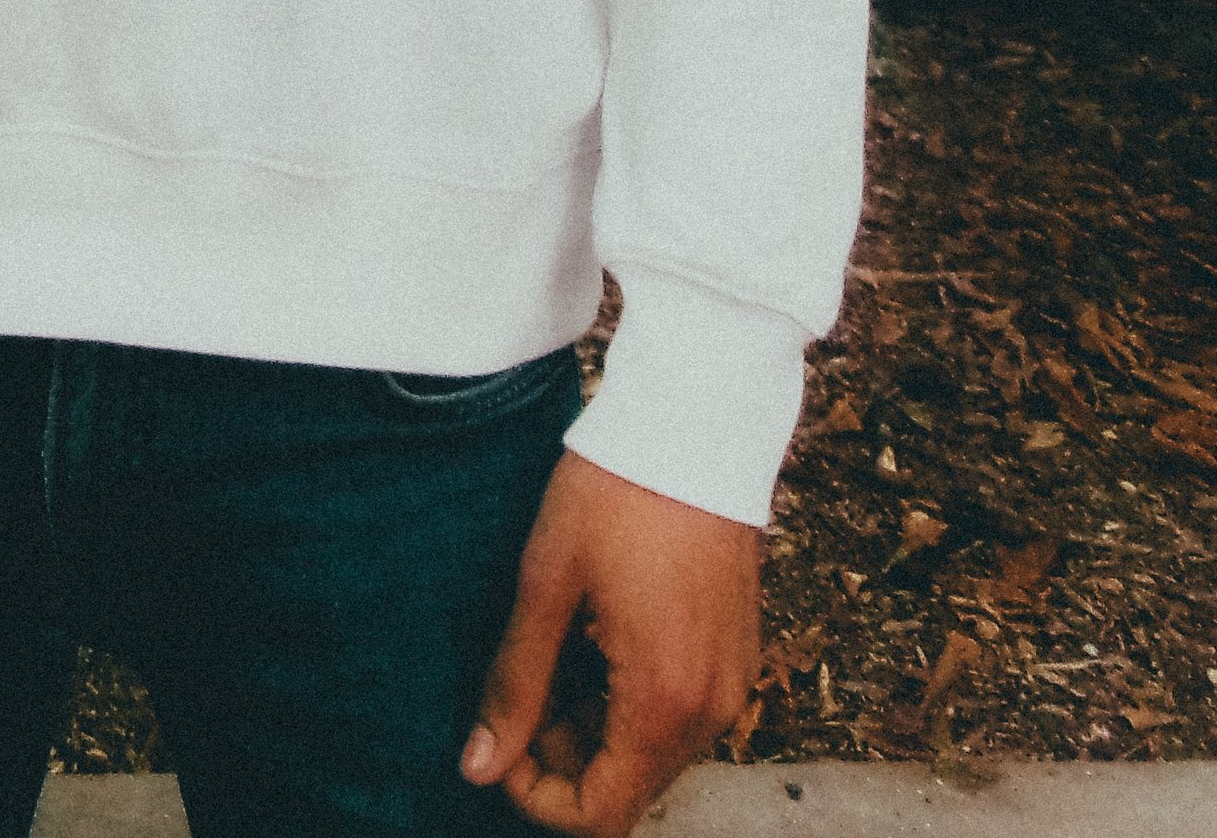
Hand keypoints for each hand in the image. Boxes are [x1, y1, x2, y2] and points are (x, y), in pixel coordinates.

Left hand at [459, 452, 760, 834]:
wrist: (698, 419)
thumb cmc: (615, 491)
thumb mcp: (547, 583)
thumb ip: (515, 684)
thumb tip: (478, 767)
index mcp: (663, 703)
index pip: (601, 816)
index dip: (538, 795)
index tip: (501, 739)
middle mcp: (712, 711)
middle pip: (630, 787)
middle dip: (565, 757)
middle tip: (522, 686)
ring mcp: (732, 682)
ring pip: (655, 751)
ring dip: (598, 727)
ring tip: (555, 650)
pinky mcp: (738, 653)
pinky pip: (682, 712)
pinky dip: (634, 701)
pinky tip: (599, 637)